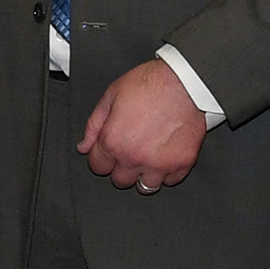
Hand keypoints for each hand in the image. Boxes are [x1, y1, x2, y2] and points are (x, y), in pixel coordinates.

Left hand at [78, 61, 206, 191]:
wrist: (185, 81)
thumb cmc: (149, 84)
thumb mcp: (111, 96)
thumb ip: (94, 125)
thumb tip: (83, 147)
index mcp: (113, 141)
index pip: (98, 167)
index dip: (101, 157)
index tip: (110, 149)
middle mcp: (134, 157)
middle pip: (120, 181)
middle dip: (121, 167)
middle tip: (130, 150)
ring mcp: (159, 164)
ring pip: (145, 187)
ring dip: (144, 174)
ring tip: (148, 156)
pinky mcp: (182, 163)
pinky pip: (171, 180)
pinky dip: (167, 171)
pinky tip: (166, 154)